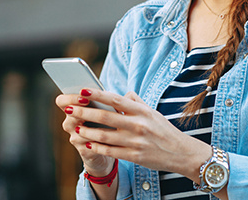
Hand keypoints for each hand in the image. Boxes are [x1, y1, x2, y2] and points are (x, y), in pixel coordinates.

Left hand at [62, 89, 211, 180]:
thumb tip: (121, 93)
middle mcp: (137, 124)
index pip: (114, 99)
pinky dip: (97, 146)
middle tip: (68, 107)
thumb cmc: (163, 129)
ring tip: (73, 126)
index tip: (81, 90)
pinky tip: (86, 142)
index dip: (96, 95)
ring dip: (86, 130)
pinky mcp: (134, 156)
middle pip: (105, 117)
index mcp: (141, 110)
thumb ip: (135, 101)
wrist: (180, 152)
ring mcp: (135, 141)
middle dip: (83, 112)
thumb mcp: (152, 111)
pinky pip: (111, 151)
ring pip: (104, 135)